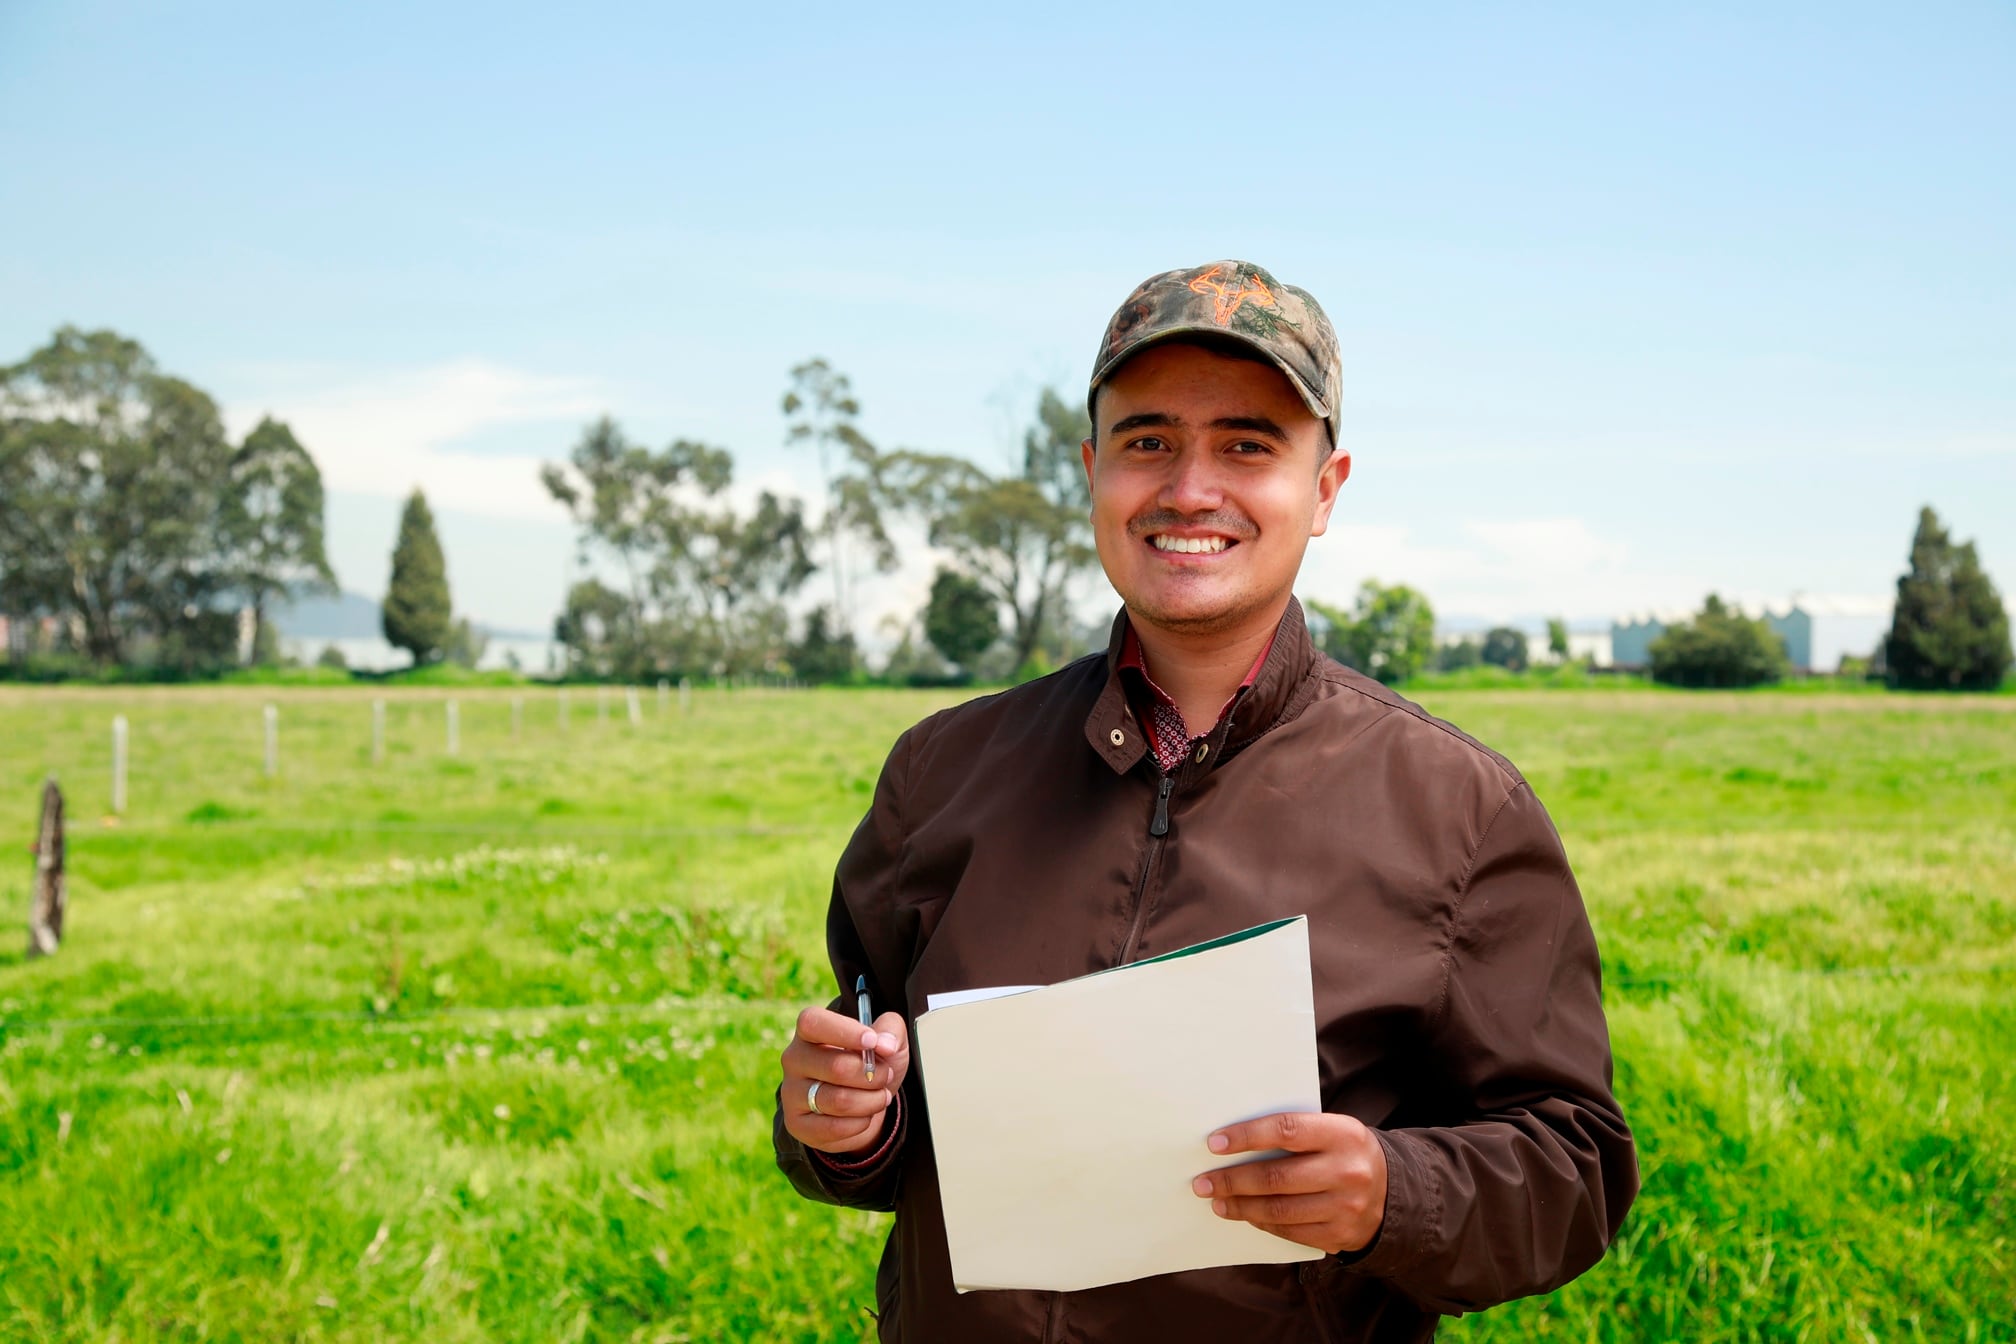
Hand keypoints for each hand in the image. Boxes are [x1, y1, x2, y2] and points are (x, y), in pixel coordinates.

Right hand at [779, 1005, 909, 1154]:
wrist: (862, 1104)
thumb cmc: (870, 1064)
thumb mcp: (887, 1040)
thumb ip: (890, 1030)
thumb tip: (885, 1044)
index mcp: (809, 1031)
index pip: (813, 1023)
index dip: (845, 1032)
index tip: (872, 1041)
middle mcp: (794, 1060)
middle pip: (837, 1067)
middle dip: (873, 1074)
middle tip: (885, 1075)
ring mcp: (792, 1093)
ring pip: (839, 1101)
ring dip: (871, 1100)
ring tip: (881, 1096)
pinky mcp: (797, 1124)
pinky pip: (834, 1128)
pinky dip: (861, 1123)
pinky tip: (865, 1115)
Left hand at [1191, 1111, 1386, 1254]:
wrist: (1393, 1192)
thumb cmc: (1345, 1152)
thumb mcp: (1332, 1130)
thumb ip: (1293, 1132)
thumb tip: (1234, 1141)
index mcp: (1343, 1134)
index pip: (1285, 1131)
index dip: (1247, 1136)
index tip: (1214, 1143)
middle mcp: (1346, 1171)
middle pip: (1276, 1177)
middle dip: (1232, 1180)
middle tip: (1203, 1181)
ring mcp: (1345, 1207)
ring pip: (1279, 1210)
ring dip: (1240, 1206)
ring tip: (1216, 1200)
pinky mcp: (1340, 1236)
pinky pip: (1290, 1231)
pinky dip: (1262, 1223)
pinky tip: (1244, 1214)